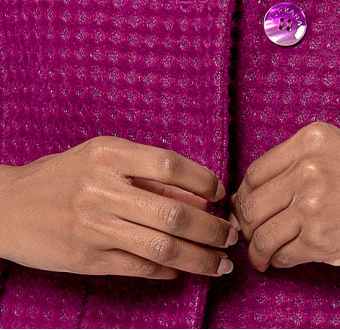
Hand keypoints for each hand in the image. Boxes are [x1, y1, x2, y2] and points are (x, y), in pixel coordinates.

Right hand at [0, 137, 238, 279]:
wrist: (8, 207)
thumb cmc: (63, 176)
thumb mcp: (102, 158)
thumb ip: (147, 174)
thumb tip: (200, 196)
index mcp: (110, 154)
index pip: (170, 165)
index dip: (204, 180)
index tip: (222, 194)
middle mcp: (103, 189)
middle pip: (172, 213)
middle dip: (211, 228)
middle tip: (232, 235)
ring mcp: (94, 227)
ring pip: (160, 247)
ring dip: (198, 257)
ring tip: (220, 263)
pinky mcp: (86, 259)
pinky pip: (137, 267)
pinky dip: (166, 270)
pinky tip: (182, 270)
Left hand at [231, 122, 339, 276]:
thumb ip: (301, 167)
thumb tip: (251, 200)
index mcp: (314, 138)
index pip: (255, 172)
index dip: (249, 197)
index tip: (254, 212)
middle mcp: (309, 165)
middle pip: (251, 204)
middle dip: (249, 226)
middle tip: (257, 238)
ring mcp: (314, 203)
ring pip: (261, 233)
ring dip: (261, 250)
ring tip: (269, 255)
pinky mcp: (322, 240)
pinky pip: (282, 255)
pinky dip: (281, 262)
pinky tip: (292, 260)